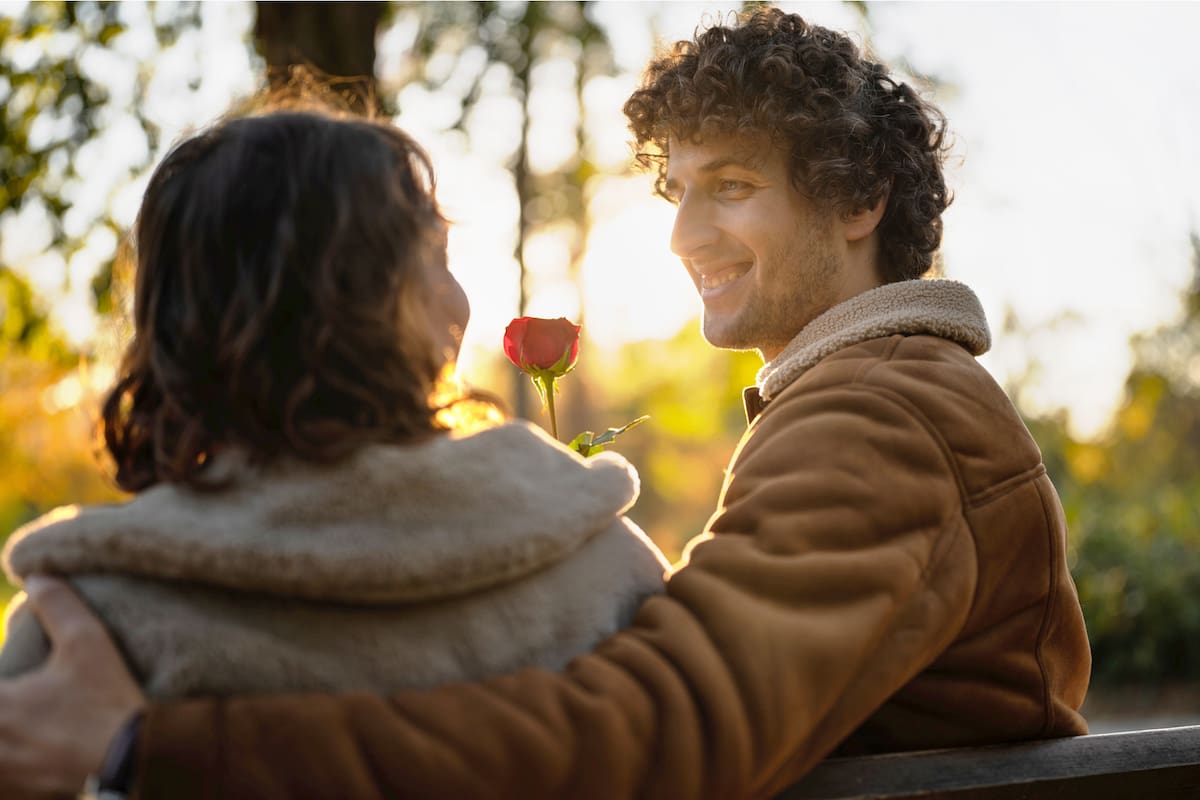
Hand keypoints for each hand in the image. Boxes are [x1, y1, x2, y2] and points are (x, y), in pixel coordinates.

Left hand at [0, 576, 145, 798]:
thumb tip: (36, 575)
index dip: (1, 682)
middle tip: (16, 700)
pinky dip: (11, 774)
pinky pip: (7, 784)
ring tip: (18, 731)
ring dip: (4, 740)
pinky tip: (22, 759)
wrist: (137, 758)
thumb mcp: (88, 641)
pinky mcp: (24, 792)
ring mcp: (7, 773)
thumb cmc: (108, 699)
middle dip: (1, 707)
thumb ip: (57, 604)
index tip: (10, 677)